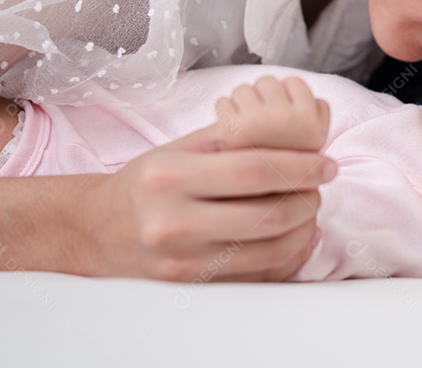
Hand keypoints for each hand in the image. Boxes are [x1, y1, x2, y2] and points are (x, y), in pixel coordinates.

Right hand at [82, 75, 335, 281]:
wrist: (94, 232)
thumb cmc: (143, 184)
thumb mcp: (177, 149)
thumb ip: (232, 139)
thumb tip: (293, 134)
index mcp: (170, 178)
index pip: (255, 170)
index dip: (301, 167)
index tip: (326, 164)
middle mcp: (172, 223)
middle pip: (266, 214)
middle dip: (306, 199)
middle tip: (318, 186)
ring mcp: (181, 262)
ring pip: (266, 250)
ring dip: (302, 229)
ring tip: (309, 210)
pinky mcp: (189, 287)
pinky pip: (254, 276)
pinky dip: (285, 257)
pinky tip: (295, 237)